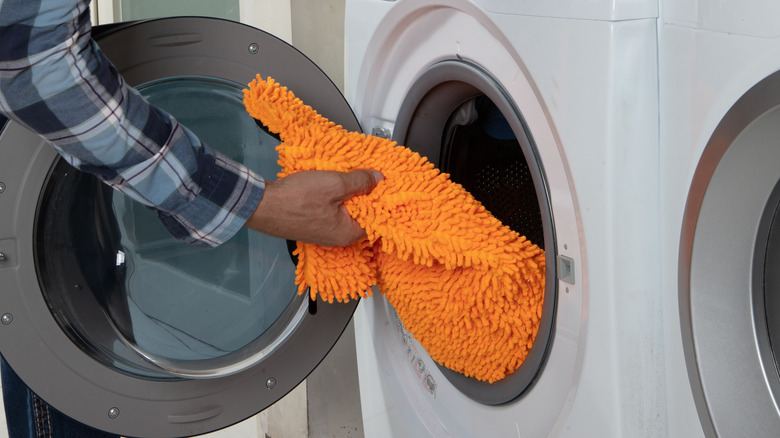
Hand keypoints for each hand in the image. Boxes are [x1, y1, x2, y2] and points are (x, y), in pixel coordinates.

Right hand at [245, 169, 383, 246]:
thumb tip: (379, 179)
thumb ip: (360, 182)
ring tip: (346, 179)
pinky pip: (329, 213)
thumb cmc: (298, 198)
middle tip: (365, 177)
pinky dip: (332, 200)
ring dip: (346, 197)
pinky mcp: (309, 226)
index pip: (376, 219)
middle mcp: (336, 238)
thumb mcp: (335, 184)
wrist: (262, 205)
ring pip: (343, 213)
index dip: (380, 201)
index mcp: (348, 233)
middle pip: (359, 215)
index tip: (382, 185)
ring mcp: (321, 233)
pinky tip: (328, 187)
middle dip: (363, 197)